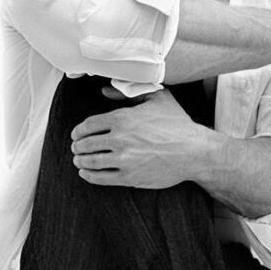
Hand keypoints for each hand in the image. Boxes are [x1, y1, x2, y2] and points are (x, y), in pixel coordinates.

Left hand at [70, 87, 204, 187]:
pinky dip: (89, 176)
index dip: (78, 131)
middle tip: (76, 149)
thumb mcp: (157, 97)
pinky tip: (86, 174)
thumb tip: (105, 91)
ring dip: (80, 161)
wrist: (194, 151)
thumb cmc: (177, 123)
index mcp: (122, 118)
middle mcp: (119, 139)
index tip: (76, 135)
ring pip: (90, 162)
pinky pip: (101, 178)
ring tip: (79, 161)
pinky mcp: (129, 177)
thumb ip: (129, 91)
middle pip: (86, 144)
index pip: (88, 125)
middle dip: (77, 147)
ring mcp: (124, 160)